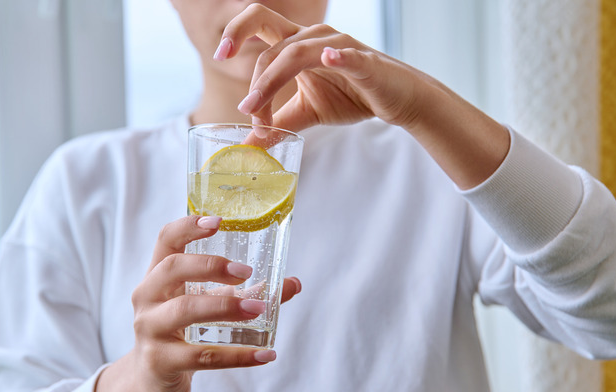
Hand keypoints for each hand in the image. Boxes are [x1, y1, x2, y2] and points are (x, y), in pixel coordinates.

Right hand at [94, 215, 301, 391]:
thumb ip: (244, 292)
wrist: (152, 383)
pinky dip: (237, 355)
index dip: (188, 227)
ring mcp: (150, 330)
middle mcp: (147, 298)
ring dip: (225, 306)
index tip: (219, 221)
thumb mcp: (207, 306)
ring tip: (259, 308)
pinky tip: (264, 354)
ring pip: (185, 310)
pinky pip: (201, 356)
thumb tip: (293, 283)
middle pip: (172, 269)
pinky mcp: (160, 362)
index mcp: (157, 276)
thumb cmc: (181, 334)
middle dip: (210, 266)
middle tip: (246, 272)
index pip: (165, 240)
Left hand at [217, 4, 427, 132]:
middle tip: (247, 110)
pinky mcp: (364, 62)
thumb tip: (248, 143)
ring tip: (259, 114)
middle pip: (272, 41)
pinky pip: (348, 55)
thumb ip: (277, 123)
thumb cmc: (353, 97)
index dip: (236, 32)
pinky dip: (339, 56)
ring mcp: (339, 46)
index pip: (260, 23)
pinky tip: (330, 58)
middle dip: (254, 78)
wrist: (397, 100)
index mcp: (298, 44)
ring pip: (296, 54)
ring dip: (272, 83)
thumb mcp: (307, 112)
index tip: (219, 56)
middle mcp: (314, 37)